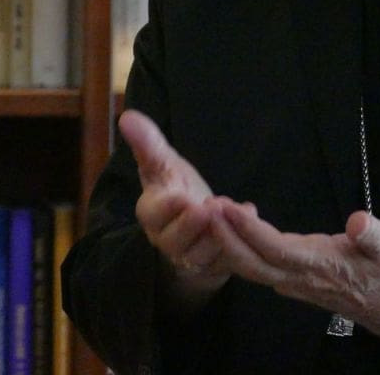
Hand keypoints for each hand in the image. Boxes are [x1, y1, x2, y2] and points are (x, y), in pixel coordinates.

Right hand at [118, 109, 232, 300]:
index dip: (166, 209)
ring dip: (218, 235)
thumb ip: (148, 143)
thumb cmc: (175, 189)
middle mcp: (168, 238)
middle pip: (174, 240)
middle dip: (191, 226)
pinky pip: (227, 257)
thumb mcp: (164, 164)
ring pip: (201, 254)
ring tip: (234, 212)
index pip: (153, 214)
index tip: (181, 197)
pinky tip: (251, 212)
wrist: (195, 224)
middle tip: (208, 207)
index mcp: (153, 213)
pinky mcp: (214, 263)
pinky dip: (240, 238)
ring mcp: (191, 254)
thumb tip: (127, 116)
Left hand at [211, 200, 379, 342]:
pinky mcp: (292, 281)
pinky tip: (232, 229)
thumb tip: (358, 221)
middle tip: (204, 205)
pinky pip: (257, 267)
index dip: (249, 229)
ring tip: (211, 212)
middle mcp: (299, 277)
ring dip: (227, 242)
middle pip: (251, 262)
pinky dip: (239, 249)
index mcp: (319, 265)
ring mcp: (293, 283)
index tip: (227, 206)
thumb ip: (375, 235)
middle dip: (224, 235)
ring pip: (250, 267)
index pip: (276, 248)